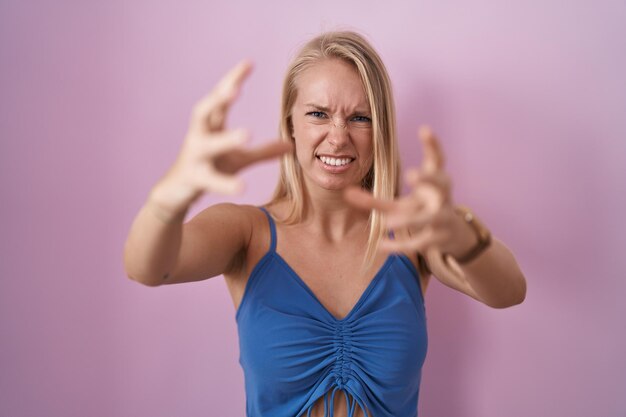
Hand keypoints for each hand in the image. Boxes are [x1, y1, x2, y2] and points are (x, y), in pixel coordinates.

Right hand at [150, 61, 292, 214]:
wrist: (178, 193)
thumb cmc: (211, 168)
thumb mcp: (240, 159)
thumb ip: (264, 151)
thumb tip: (290, 145)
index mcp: (211, 126)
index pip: (220, 98)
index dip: (232, 80)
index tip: (249, 63)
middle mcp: (199, 136)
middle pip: (204, 111)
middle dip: (217, 99)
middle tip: (235, 89)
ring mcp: (194, 157)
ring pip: (206, 145)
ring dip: (225, 139)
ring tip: (246, 134)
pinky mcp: (193, 179)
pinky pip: (209, 180)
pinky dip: (224, 183)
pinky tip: (241, 186)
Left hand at [344, 126, 475, 257]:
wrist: (450, 234)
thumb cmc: (420, 210)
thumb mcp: (399, 203)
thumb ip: (373, 199)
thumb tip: (345, 193)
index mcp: (434, 182)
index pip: (437, 160)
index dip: (432, 145)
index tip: (424, 129)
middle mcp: (441, 197)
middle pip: (439, 185)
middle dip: (427, 179)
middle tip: (410, 173)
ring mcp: (442, 218)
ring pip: (429, 218)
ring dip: (410, 219)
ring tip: (388, 224)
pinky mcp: (437, 239)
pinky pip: (420, 242)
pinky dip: (401, 245)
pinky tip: (381, 245)